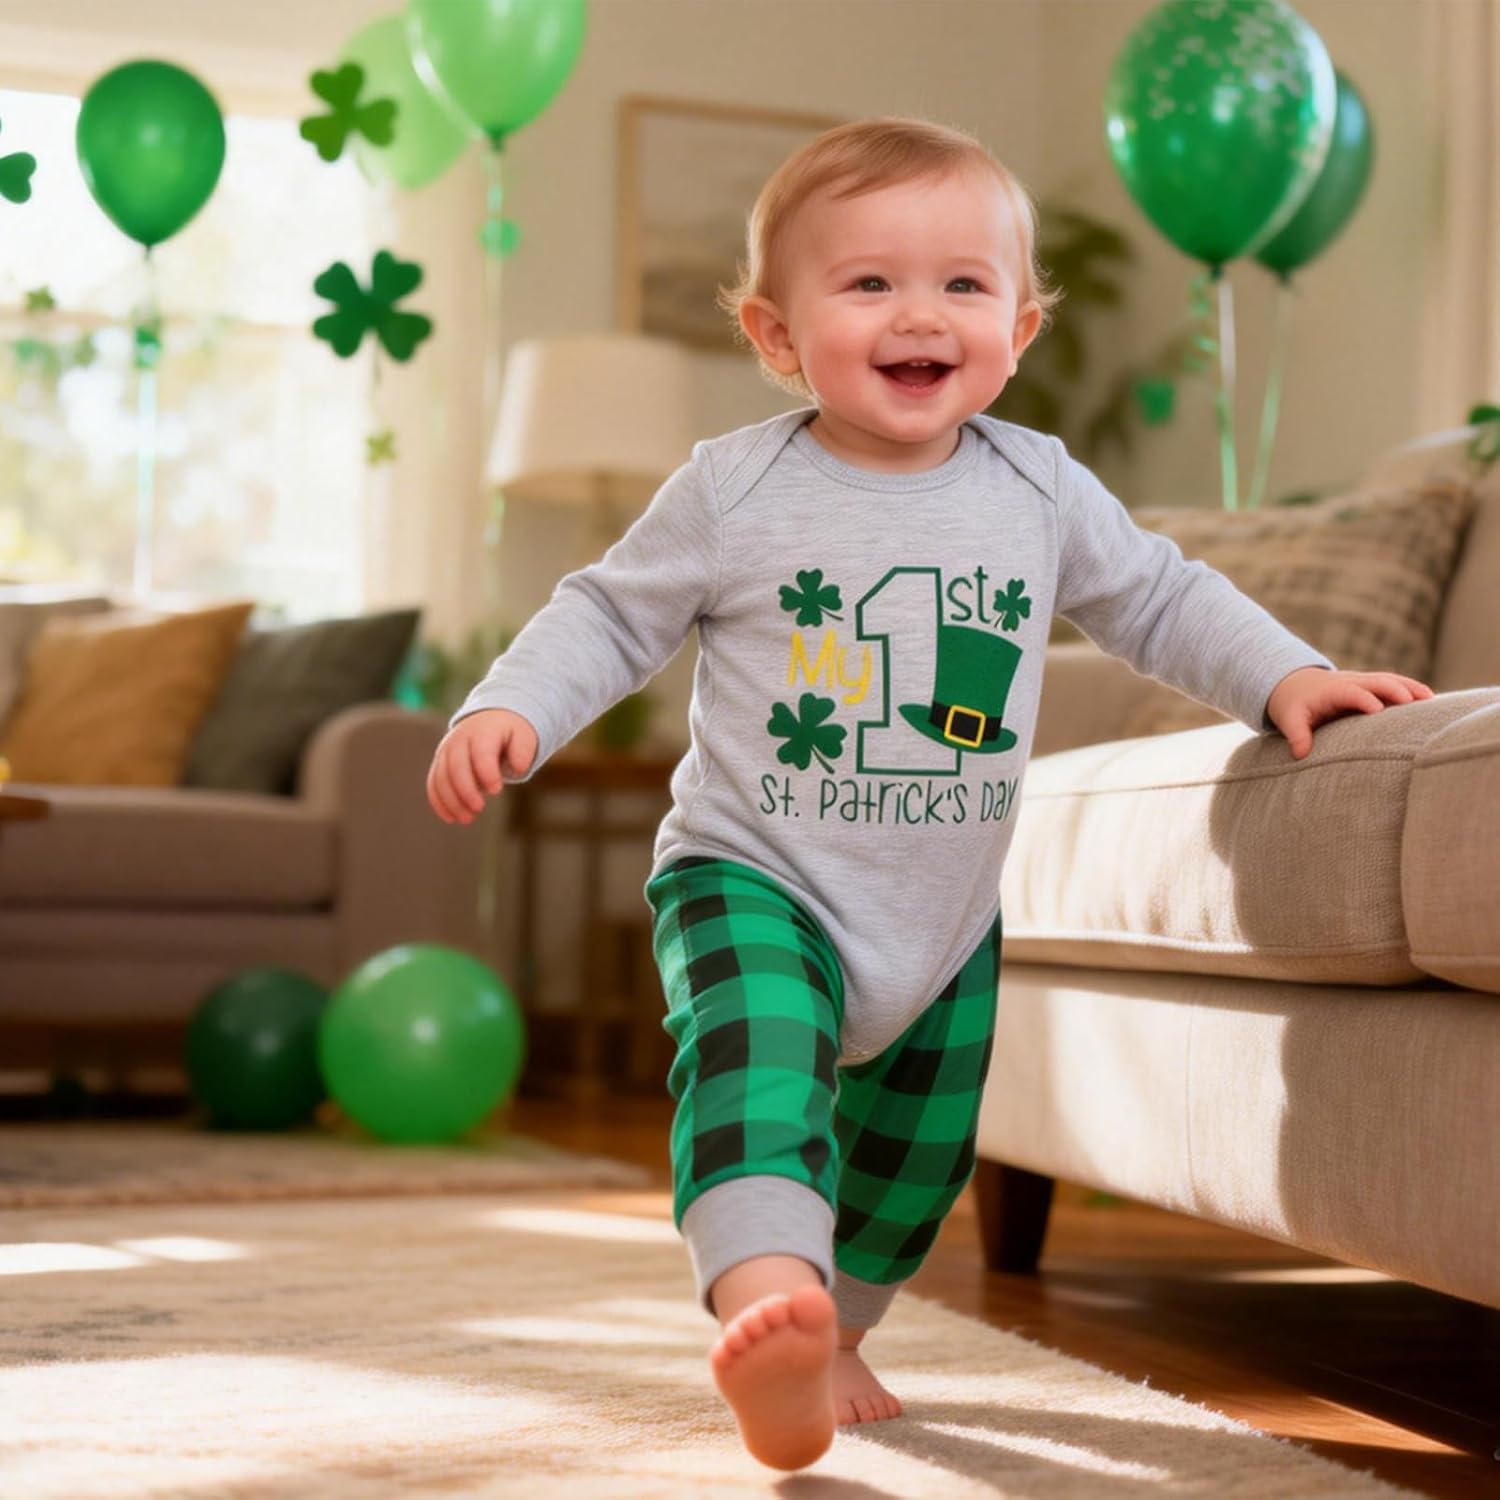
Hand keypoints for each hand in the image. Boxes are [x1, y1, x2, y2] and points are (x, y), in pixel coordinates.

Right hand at [426, 708, 537, 823]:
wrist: (490, 720)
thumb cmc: (509, 733)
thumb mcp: (523, 736)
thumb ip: (523, 751)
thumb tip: (519, 768)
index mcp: (482, 732)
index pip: (480, 752)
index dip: (486, 772)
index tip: (496, 790)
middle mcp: (459, 740)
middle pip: (456, 766)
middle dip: (465, 790)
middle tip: (479, 808)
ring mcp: (446, 751)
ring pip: (441, 777)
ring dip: (452, 801)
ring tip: (468, 819)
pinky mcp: (440, 764)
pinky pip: (434, 783)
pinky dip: (439, 802)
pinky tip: (451, 818)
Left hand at [1266, 667, 1433, 759]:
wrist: (1295, 683)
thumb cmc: (1293, 704)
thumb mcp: (1288, 718)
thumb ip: (1296, 735)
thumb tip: (1300, 755)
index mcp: (1332, 690)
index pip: (1351, 692)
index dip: (1363, 699)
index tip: (1377, 710)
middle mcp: (1351, 682)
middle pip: (1376, 681)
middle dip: (1394, 690)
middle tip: (1413, 704)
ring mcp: (1363, 681)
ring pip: (1390, 679)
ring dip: (1411, 687)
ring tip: (1432, 701)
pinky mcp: (1371, 685)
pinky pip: (1394, 683)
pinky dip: (1412, 688)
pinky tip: (1430, 699)